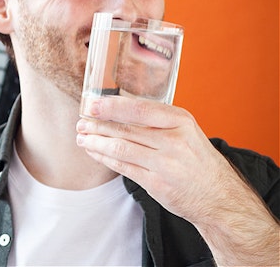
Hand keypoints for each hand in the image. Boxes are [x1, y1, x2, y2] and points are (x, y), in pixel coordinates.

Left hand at [76, 95, 229, 222]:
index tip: (92, 104)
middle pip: (126, 129)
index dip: (111, 106)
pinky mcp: (156, 184)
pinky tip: (95, 152)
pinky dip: (104, 159)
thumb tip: (120, 107)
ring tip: (82, 137)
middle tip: (81, 121)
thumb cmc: (197, 159)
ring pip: (120, 148)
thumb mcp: (186, 130)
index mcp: (180, 120)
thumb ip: (158, 119)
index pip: (139, 109)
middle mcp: (173, 140)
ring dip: (96, 142)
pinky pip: (123, 167)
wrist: (219, 196)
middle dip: (98, 124)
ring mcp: (165, 164)